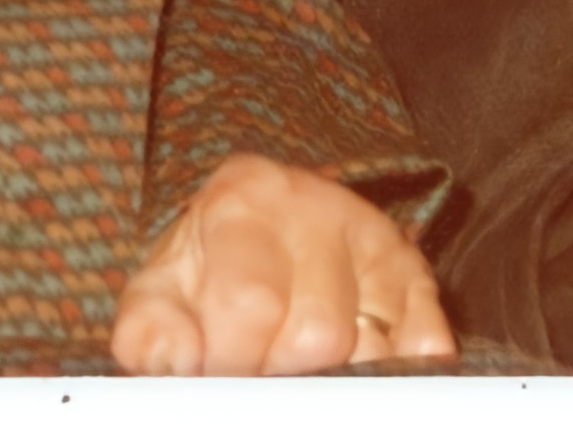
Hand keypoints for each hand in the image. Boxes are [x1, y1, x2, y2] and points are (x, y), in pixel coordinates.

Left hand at [112, 151, 456, 375]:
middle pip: (318, 332)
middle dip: (280, 371)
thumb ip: (150, 331)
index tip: (216, 373)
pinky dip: (389, 371)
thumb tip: (178, 363)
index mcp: (244, 197)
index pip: (250, 301)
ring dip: (331, 376)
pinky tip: (345, 362)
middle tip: (257, 370)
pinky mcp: (416, 273)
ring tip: (293, 362)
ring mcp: (374, 237)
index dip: (230, 359)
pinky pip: (422, 346)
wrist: (256, 230)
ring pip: (373, 348)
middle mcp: (317, 204)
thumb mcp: (160, 291)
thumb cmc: (207, 271)